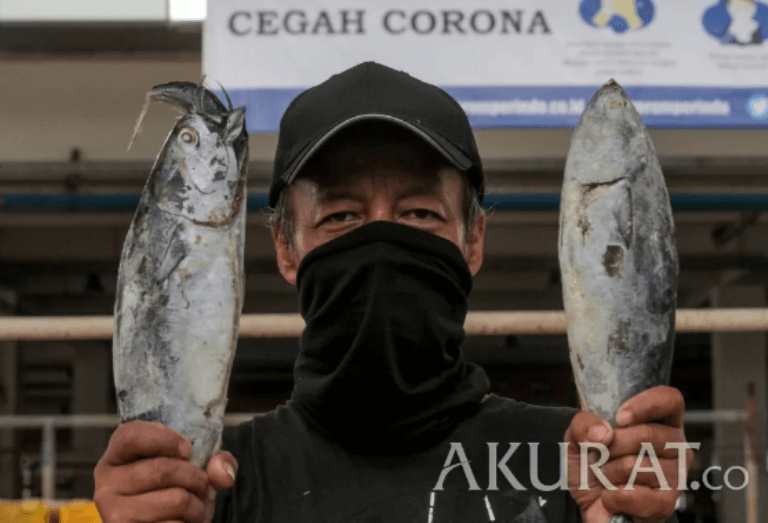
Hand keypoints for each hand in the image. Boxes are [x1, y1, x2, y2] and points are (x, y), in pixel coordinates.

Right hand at [94, 421, 237, 522]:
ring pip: (175, 499)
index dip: (165, 439)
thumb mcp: (193, 471)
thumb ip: (214, 462)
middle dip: (196, 478)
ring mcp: (113, 512)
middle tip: (203, 485)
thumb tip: (223, 472)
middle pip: (162, 469)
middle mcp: (107, 484)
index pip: (131, 435)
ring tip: (196, 508)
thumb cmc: (173, 496)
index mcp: (117, 458)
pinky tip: (183, 522)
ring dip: (198, 505)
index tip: (188, 450)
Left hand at [565, 386, 692, 522]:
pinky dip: (614, 497)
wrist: (589, 501)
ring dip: (609, 473)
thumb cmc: (592, 462)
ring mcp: (675, 474)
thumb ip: (583, 424)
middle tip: (601, 456)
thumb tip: (603, 433)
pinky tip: (611, 496)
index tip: (619, 418)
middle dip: (611, 447)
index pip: (670, 400)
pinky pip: (636, 495)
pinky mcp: (667, 503)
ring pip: (637, 466)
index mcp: (659, 421)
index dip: (646, 405)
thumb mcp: (577, 436)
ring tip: (607, 477)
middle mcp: (674, 445)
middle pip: (647, 434)